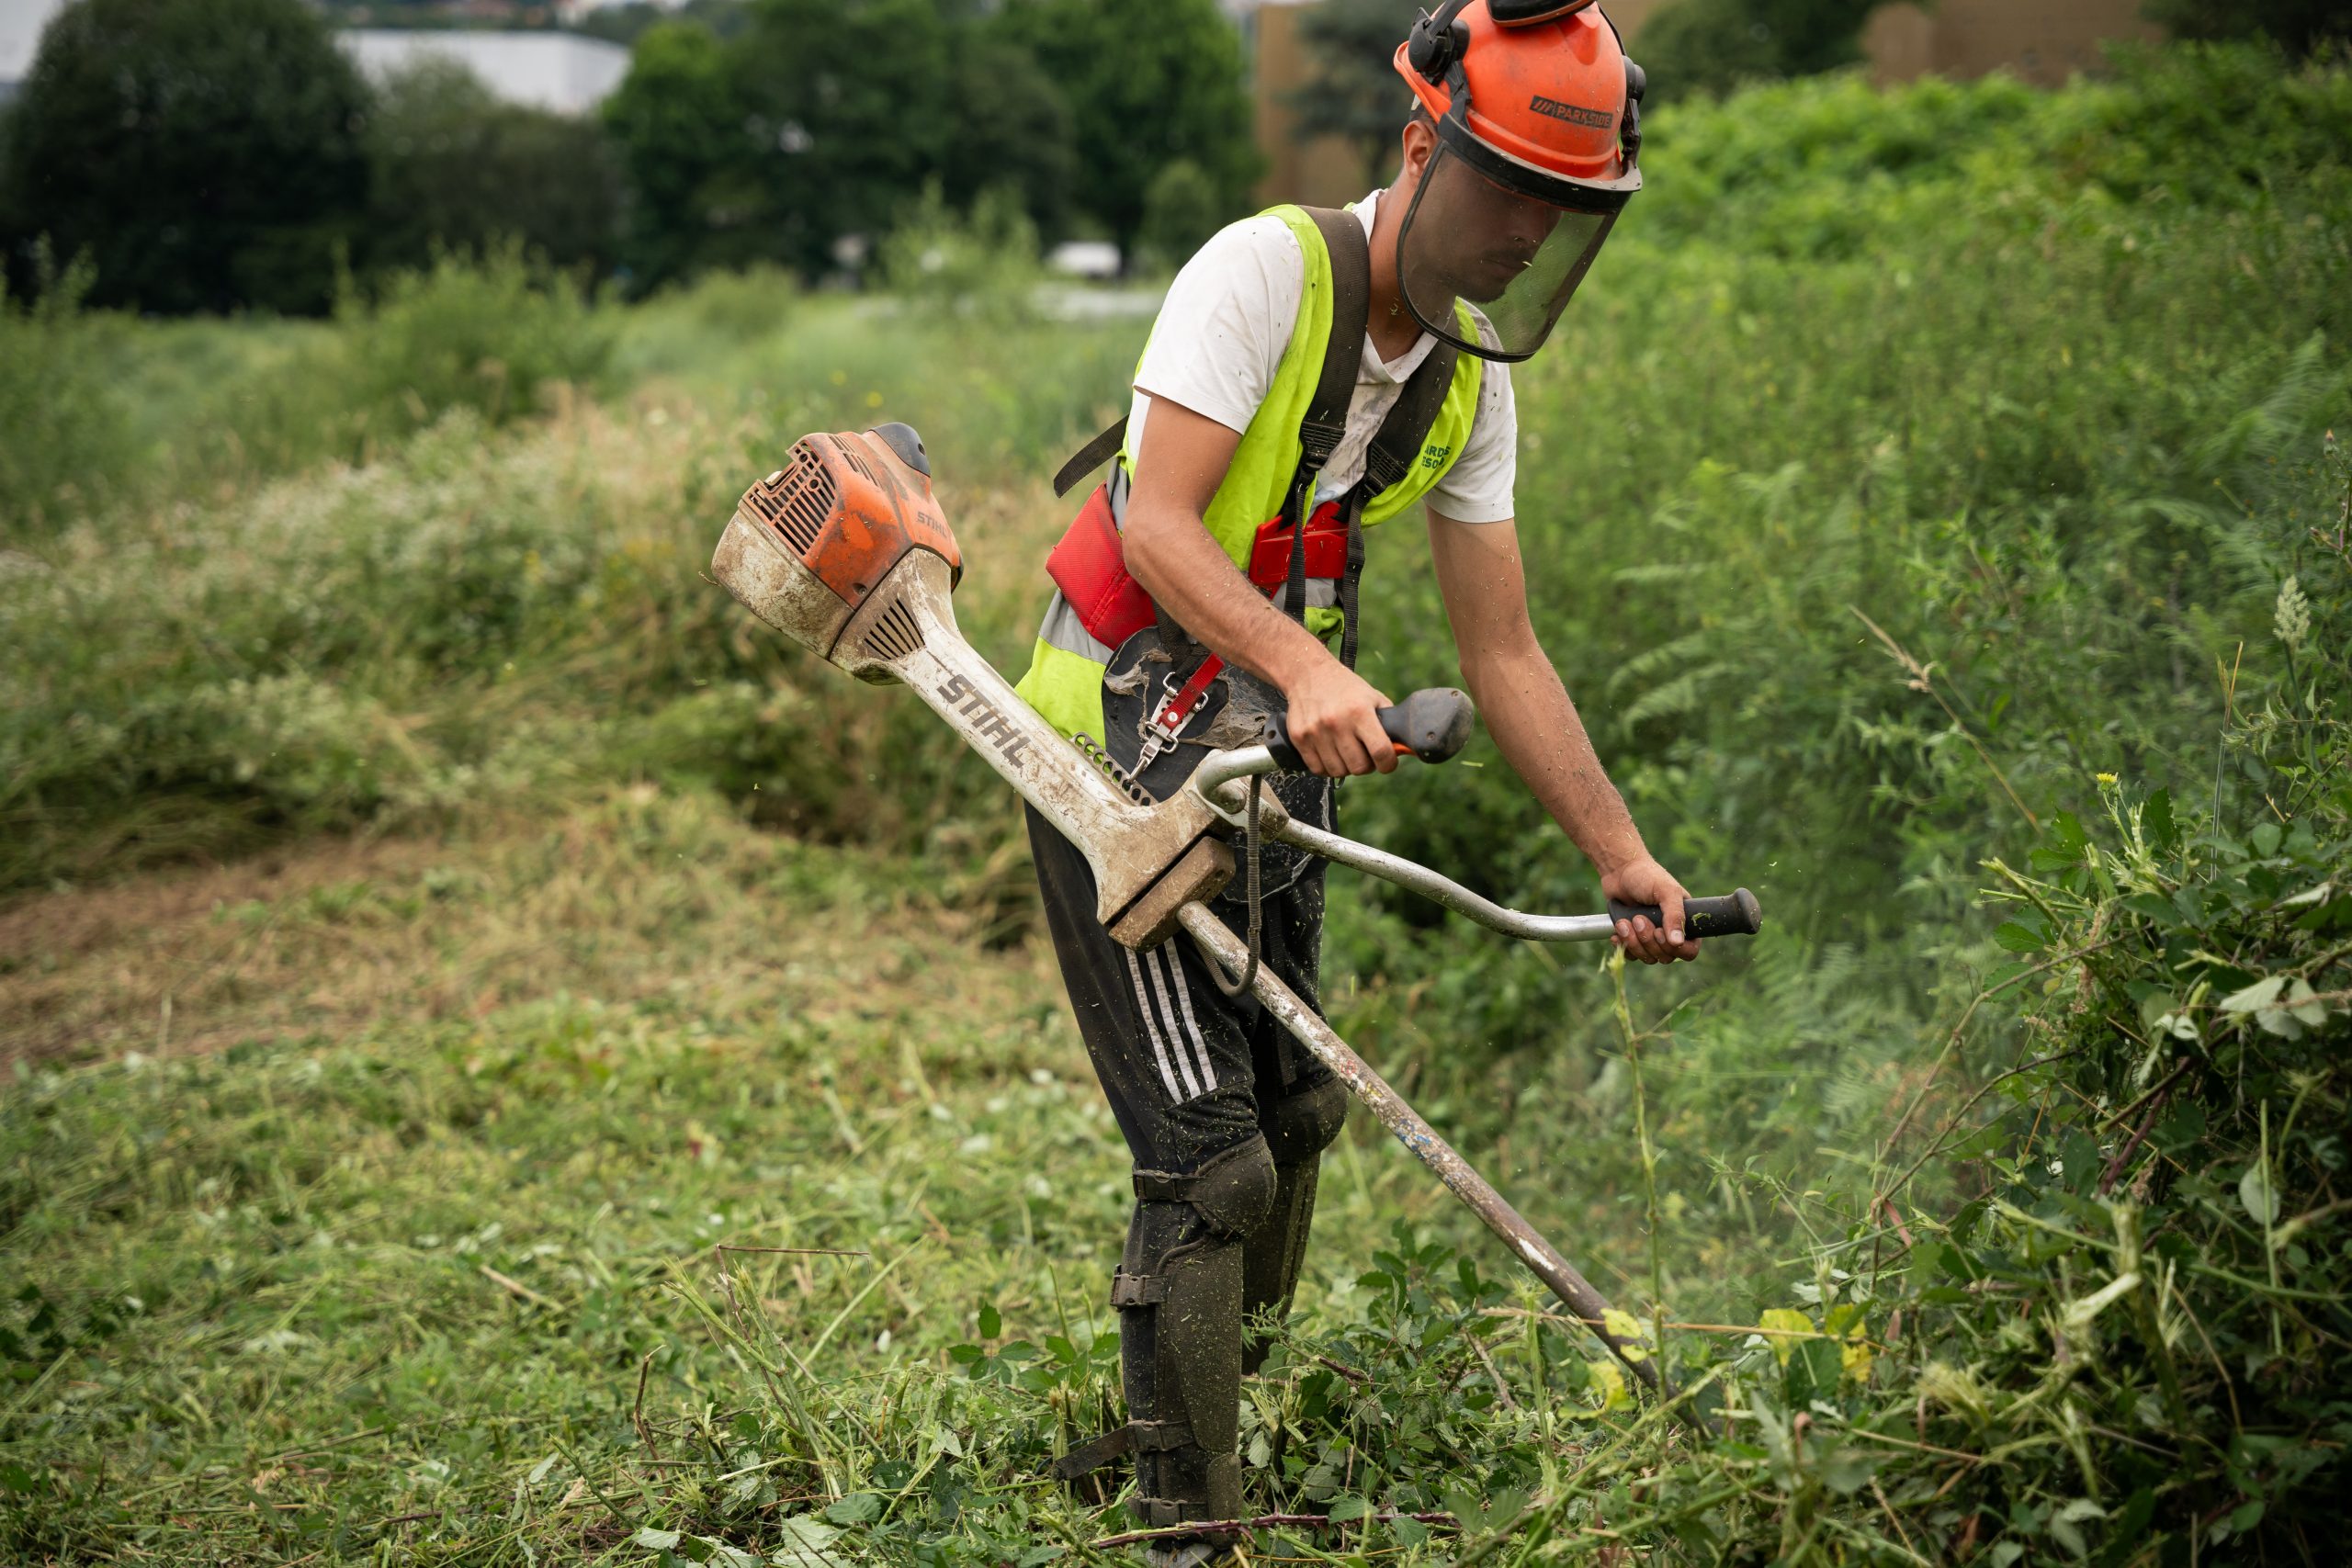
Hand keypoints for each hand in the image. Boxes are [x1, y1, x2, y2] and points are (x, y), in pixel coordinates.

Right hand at [1282, 658, 1396, 777]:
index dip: (1388, 764)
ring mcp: (1315, 732)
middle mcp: (1337, 722)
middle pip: (1359, 767)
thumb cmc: (1345, 688)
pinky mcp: (1299, 738)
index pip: (1380, 752)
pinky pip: (1317, 769)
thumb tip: (1400, 749)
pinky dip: (1327, 767)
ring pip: (1338, 771)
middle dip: (1366, 765)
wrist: (1309, 674)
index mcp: (1359, 712)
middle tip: (1365, 755)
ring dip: (1346, 767)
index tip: (1387, 763)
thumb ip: (1388, 723)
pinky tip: (1331, 753)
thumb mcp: (1373, 698)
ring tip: (1346, 752)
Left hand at [1602, 856, 1699, 963]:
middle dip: (1648, 940)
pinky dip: (1623, 945)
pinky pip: (1631, 955)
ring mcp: (1651, 937)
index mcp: (1685, 923)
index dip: (1675, 949)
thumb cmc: (1647, 876)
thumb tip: (1677, 942)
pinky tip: (1617, 931)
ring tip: (1624, 922)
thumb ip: (1675, 916)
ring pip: (1648, 958)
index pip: (1689, 951)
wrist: (1619, 870)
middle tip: (1638, 919)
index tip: (1659, 932)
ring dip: (1633, 942)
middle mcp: (1669, 933)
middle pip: (1666, 957)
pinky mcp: (1633, 939)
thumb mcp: (1667, 891)